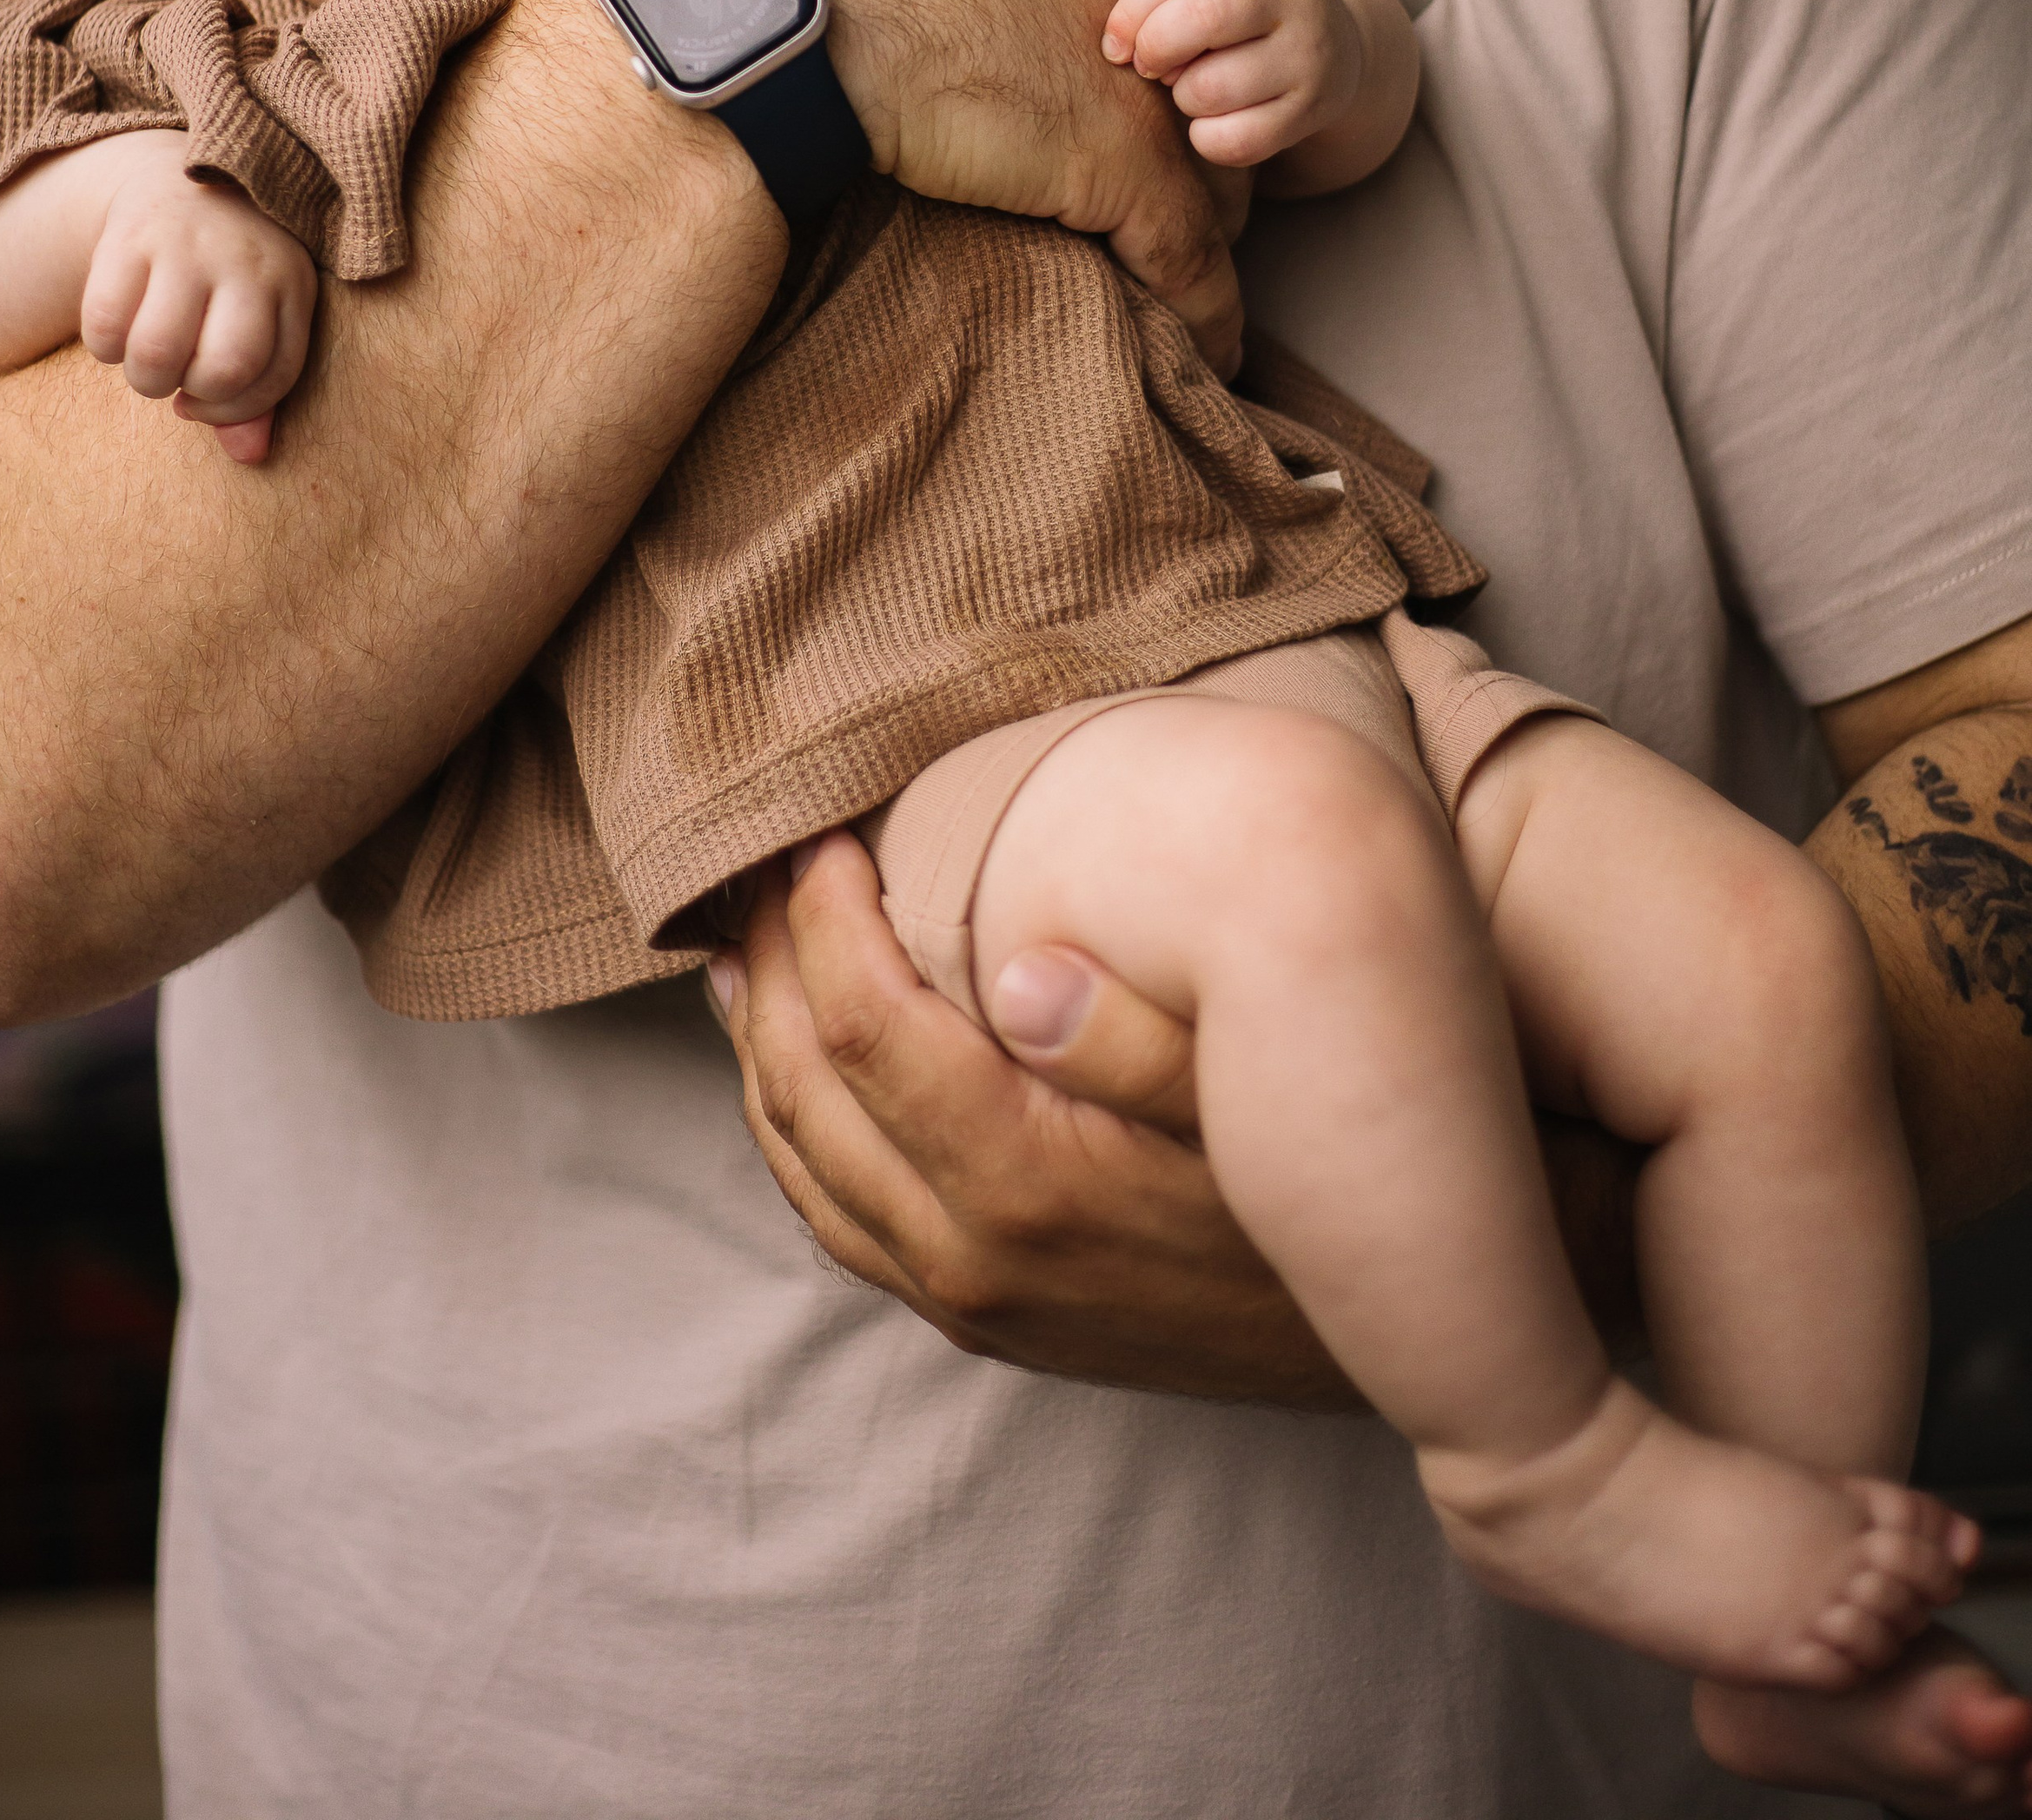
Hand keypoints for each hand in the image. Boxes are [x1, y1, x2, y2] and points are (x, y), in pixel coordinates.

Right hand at [78, 141, 317, 462]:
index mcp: (292, 284)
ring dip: (143, 377)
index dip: (232, 409)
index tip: (204, 398)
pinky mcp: (129, 234)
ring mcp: (189, 243)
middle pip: (223, 369)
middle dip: (189, 392)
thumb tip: (249, 455)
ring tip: (145, 354)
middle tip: (177, 373)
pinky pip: (104, 324)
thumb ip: (256, 393)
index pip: (273, 377)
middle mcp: (248, 259)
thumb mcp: (257, 321)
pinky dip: (103, 345)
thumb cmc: (225, 275)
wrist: (177, 182)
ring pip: (158, 353)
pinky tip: (117, 326)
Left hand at [711, 832, 1649, 1396]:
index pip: (864, 1027)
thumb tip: (1018, 964)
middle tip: (751, 869)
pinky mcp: (998, 1322)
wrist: (1416, 1324)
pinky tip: (794, 1072)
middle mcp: (981, 1261)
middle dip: (768, 969)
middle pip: (806, 1095)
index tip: (819, 832)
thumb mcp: (1259, 1085)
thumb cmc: (1336, 1168)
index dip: (822, 917)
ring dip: (762, 1054)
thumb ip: (1142, 1029)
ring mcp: (981, 1303)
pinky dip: (798, 1135)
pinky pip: (845, 1225)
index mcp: (1031, 1186)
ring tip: (740, 953)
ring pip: (806, 1169)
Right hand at [723, 0, 1244, 371]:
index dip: (1145, 47)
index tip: (1113, 82)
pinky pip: (1192, 254)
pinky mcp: (1118, 165)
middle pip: (1211, 72)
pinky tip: (1211, 344)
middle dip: (1191, 124)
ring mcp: (1144, 73)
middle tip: (1159, 174)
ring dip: (1204, 216)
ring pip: (1216, 164)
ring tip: (1188, 269)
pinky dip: (1206, 305)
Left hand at [1104, 0, 1419, 195]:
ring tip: (1195, 88)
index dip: (1131, 12)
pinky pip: (1237, 141)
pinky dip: (1207, 139)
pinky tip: (1214, 122)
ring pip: (1211, 88)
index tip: (1118, 44)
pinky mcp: (1312, 111)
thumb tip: (1117, 48)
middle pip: (1205, 15)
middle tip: (1152, 67)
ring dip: (1184, 98)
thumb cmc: (1243, 11)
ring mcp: (1307, 55)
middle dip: (1157, 48)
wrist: (1335, 45)